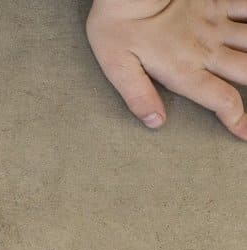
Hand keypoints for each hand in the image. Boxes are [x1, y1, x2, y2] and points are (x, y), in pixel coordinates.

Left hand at [87, 0, 246, 138]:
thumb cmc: (117, 26)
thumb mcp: (117, 67)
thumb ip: (138, 96)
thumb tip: (155, 122)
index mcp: (183, 69)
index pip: (220, 100)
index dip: (237, 119)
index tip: (245, 134)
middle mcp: (206, 48)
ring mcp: (215, 22)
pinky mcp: (216, 1)